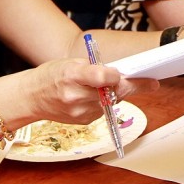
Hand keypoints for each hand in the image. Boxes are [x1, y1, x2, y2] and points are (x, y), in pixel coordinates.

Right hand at [30, 58, 158, 124]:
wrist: (32, 98)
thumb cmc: (52, 75)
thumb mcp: (71, 63)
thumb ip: (95, 68)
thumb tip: (120, 73)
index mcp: (72, 76)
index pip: (103, 77)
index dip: (119, 75)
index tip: (135, 73)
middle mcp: (76, 96)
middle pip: (113, 92)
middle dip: (132, 86)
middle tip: (152, 83)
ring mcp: (79, 112)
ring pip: (111, 101)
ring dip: (117, 93)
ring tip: (113, 84)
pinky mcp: (83, 121)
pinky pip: (103, 109)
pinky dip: (106, 101)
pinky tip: (96, 96)